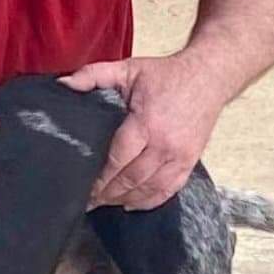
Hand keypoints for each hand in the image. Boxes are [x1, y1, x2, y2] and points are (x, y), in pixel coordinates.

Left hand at [60, 53, 227, 210]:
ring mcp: (179, 156)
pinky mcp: (189, 162)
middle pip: (131, 180)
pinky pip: (168, 191)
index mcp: (147, 123)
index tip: (85, 189)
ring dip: (125, 199)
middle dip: (108, 194)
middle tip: (89, 201)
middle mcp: (165, 144)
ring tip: (106, 203)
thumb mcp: (129, 69)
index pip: (118, 160)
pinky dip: (148, 202)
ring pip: (148, 189)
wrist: (210, 75)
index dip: (100, 179)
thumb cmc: (167, 74)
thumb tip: (63, 85)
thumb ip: (94, 75)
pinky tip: (131, 204)